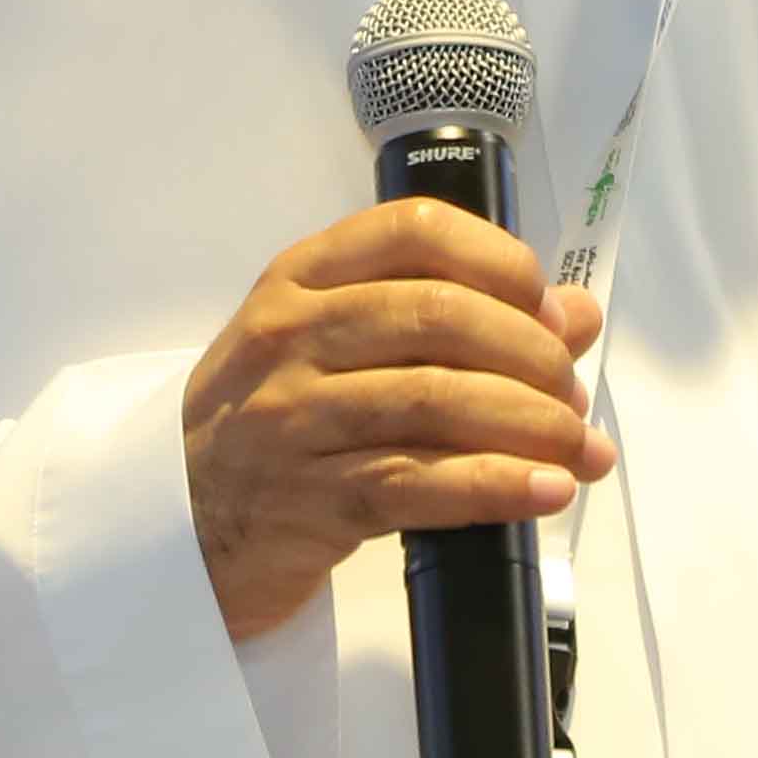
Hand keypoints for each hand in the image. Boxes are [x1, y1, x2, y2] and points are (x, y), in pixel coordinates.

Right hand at [180, 201, 614, 641]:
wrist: (178, 526)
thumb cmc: (276, 423)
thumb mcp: (336, 348)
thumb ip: (451, 319)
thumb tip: (575, 315)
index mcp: (301, 280)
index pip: (415, 231)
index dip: (501, 261)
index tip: (546, 306)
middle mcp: (291, 337)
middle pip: (441, 317)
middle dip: (534, 355)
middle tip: (571, 396)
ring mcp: (293, 419)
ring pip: (439, 400)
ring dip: (533, 424)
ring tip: (579, 449)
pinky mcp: (309, 502)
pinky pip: (422, 485)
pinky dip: (498, 487)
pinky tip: (545, 491)